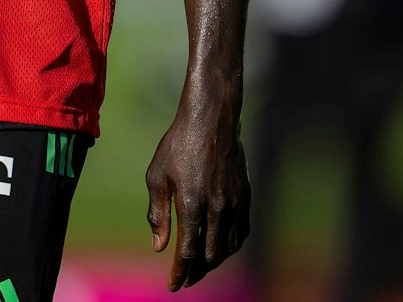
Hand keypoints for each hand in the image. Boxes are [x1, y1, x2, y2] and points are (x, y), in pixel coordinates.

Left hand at [145, 97, 250, 289]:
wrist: (211, 119)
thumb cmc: (178, 145)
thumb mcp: (157, 177)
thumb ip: (158, 215)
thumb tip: (159, 246)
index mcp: (192, 205)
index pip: (187, 253)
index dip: (180, 272)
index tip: (174, 284)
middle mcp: (217, 208)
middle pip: (209, 256)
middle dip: (196, 272)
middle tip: (185, 278)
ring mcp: (235, 203)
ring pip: (227, 247)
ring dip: (214, 262)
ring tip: (201, 267)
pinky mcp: (245, 195)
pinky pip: (242, 231)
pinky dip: (231, 246)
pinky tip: (222, 248)